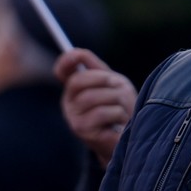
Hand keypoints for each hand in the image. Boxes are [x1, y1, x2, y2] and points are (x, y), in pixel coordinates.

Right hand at [55, 47, 136, 168]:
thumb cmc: (120, 107)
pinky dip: (119, 114)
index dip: (66, 60)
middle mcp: (69, 103)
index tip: (77, 55)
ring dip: (116, 99)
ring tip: (123, 109)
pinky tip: (121, 121)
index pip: (62, 70)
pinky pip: (103, 112)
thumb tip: (77, 52)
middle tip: (117, 83)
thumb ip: (96, 68)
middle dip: (102, 78)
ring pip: (94, 97)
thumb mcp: (111, 83)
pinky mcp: (83, 131)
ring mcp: (73, 118)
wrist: (129, 137)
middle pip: (78, 81)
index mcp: (75, 89)